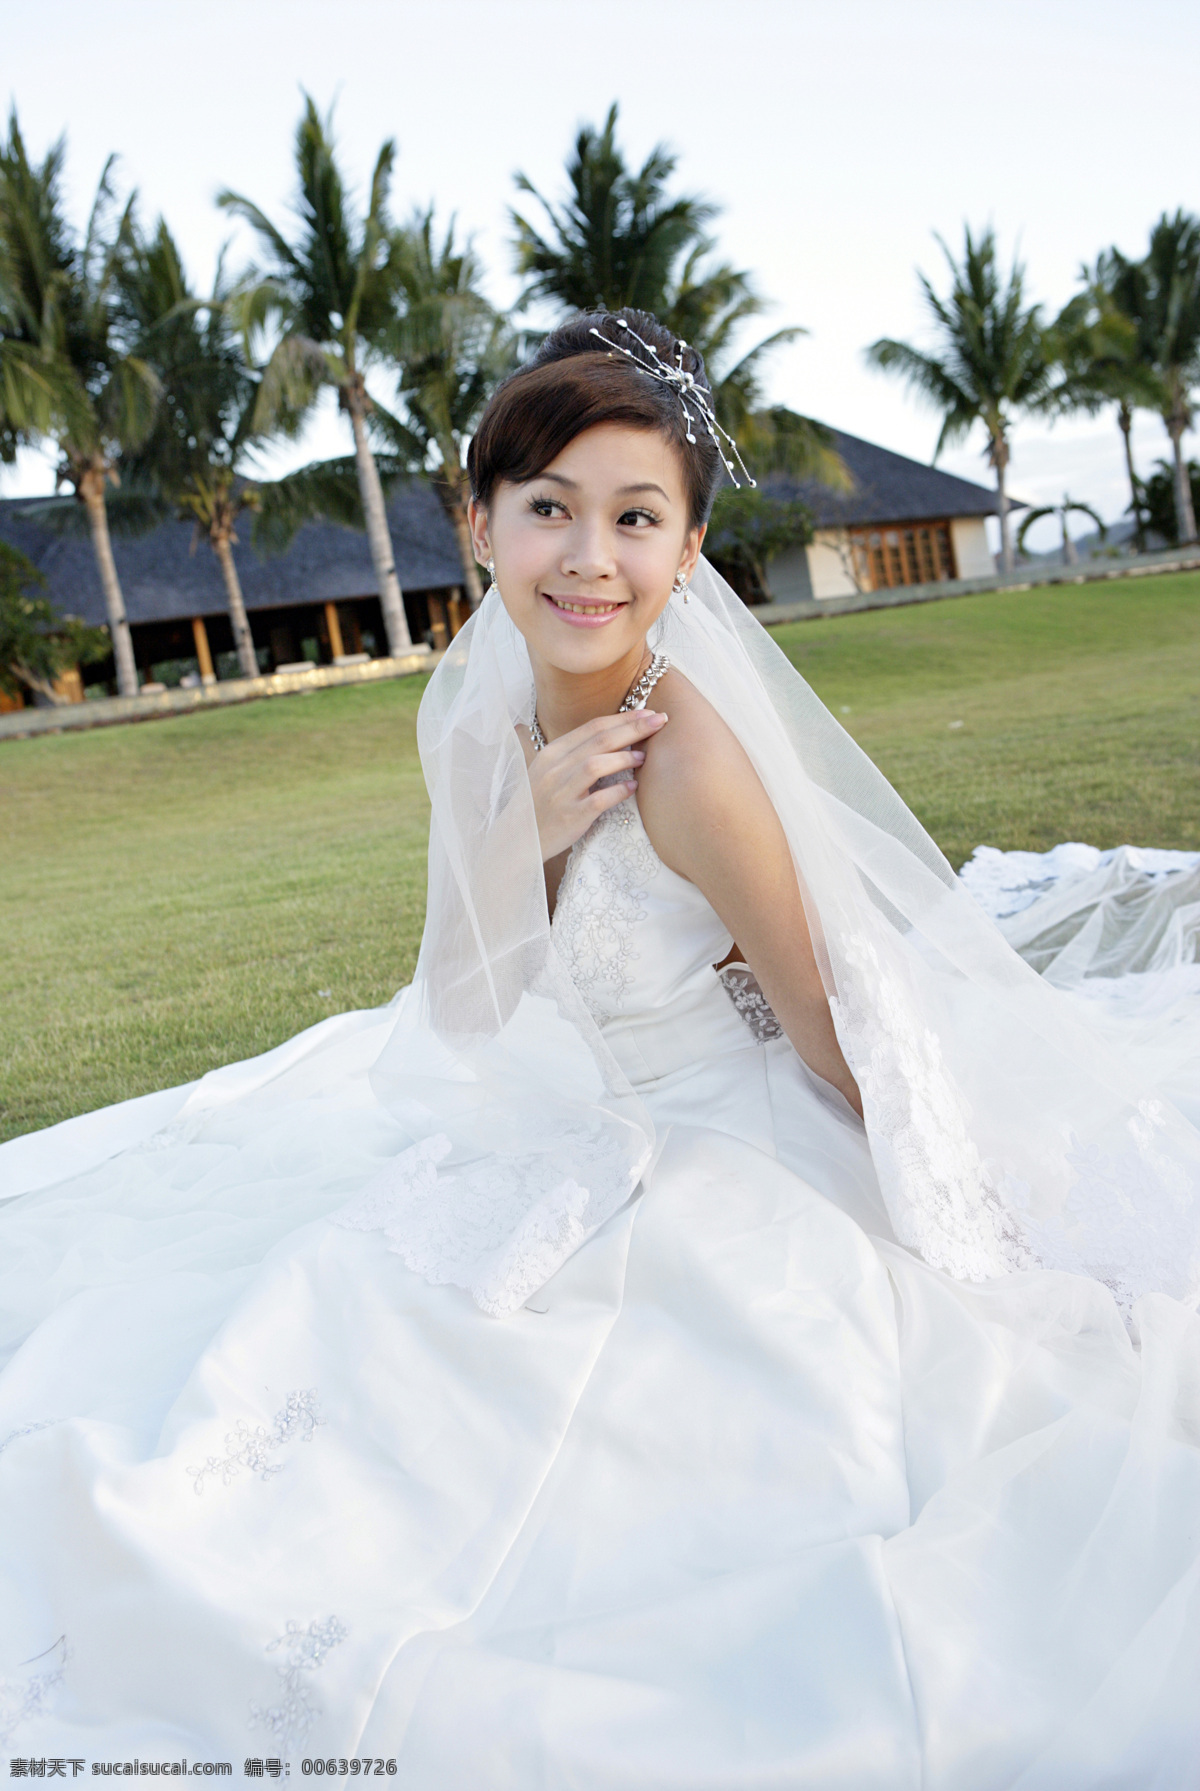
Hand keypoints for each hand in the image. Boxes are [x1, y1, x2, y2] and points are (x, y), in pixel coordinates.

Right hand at [526, 710, 667, 861]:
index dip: (622, 718)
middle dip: (632, 728)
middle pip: (598, 740)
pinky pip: (598, 800)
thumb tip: (606, 734)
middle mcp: (554, 769)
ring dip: (624, 758)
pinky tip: (632, 787)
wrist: (517, 839)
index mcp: (551, 753)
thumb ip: (571, 753)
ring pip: (595, 765)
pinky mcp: (570, 817)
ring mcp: (561, 793)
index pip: (592, 727)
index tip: (648, 712)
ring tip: (644, 756)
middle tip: (659, 721)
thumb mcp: (546, 771)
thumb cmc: (538, 804)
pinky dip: (618, 791)